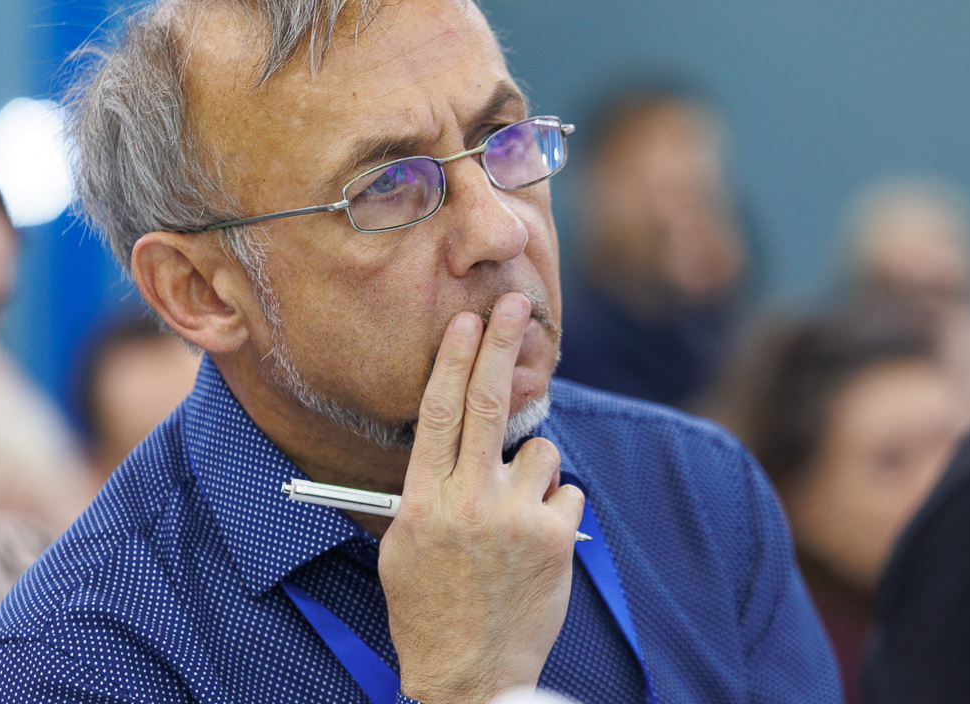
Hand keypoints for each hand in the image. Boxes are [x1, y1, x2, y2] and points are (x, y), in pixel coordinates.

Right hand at [378, 292, 584, 703]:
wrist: (469, 674)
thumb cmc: (428, 608)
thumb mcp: (403, 545)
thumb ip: (425, 490)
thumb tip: (449, 439)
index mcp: (424, 500)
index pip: (438, 412)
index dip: (453, 358)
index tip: (466, 320)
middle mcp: (469, 501)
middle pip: (487, 403)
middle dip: (501, 344)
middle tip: (513, 302)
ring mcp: (515, 518)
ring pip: (540, 451)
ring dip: (532, 468)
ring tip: (514, 513)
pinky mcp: (555, 539)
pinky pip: (566, 492)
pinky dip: (555, 507)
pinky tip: (536, 541)